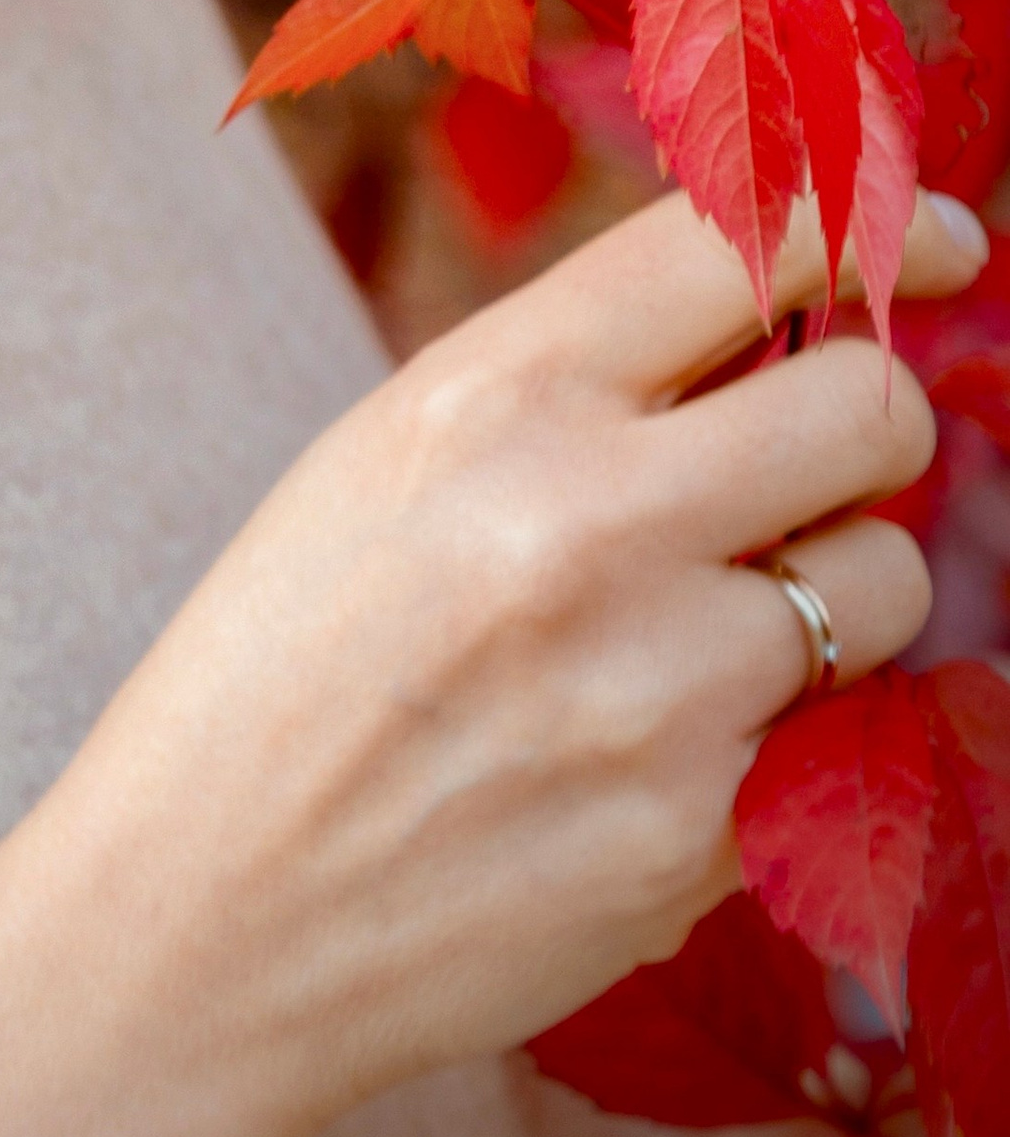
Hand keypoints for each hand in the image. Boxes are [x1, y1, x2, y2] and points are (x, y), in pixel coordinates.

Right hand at [0, 188, 987, 1136]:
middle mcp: (590, 520)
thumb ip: (573, 380)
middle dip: (868, 422)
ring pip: (883, 582)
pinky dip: (777, 731)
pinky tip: (649, 756)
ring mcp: (663, 691)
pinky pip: (833, 736)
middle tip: (813, 461)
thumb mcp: (387, 456)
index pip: (743, 246)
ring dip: (829, 590)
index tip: (935, 241)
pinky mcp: (707, 839)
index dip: (867, 224)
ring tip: (696, 633)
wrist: (201, 912)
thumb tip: (778, 318)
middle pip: (871, 409)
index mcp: (493, 394)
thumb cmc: (285, 661)